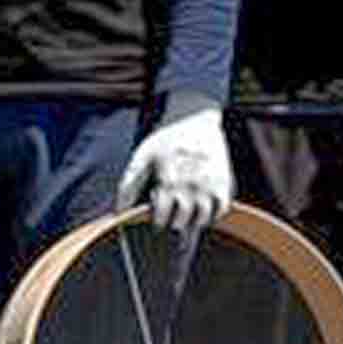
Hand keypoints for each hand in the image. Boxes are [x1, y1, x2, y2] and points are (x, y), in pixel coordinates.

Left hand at [122, 104, 234, 236]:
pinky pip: (220, 209)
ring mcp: (208, 187)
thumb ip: (129, 183)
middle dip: (173, 224)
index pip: (161, 218)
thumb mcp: (143, 155)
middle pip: (181, 223)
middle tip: (171, 221)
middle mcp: (189, 188)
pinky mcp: (223, 183)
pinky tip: (203, 211)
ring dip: (192, 224)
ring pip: (202, 220)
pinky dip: (213, 215)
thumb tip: (119, 209)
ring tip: (186, 221)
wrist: (197, 119)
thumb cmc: (167, 138)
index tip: (157, 219)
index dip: (157, 221)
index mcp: (168, 182)